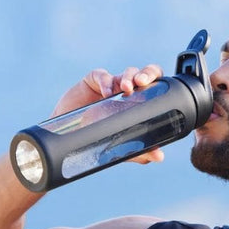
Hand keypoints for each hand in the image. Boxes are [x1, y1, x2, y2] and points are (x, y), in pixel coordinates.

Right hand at [51, 64, 165, 163]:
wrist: (69, 134)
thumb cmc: (97, 136)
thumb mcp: (119, 145)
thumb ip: (139, 151)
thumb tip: (159, 156)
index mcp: (138, 101)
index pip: (155, 85)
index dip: (157, 79)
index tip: (158, 87)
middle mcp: (127, 90)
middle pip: (144, 73)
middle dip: (147, 73)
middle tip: (142, 82)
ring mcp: (111, 84)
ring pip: (127, 72)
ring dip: (129, 77)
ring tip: (126, 88)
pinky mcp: (94, 80)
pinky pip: (102, 75)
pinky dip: (106, 81)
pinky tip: (106, 93)